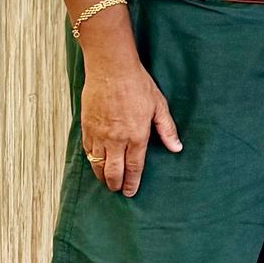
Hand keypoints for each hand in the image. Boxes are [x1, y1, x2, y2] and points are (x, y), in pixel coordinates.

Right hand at [79, 52, 181, 197]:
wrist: (110, 69)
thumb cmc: (137, 85)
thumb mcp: (159, 106)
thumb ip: (167, 130)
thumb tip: (177, 148)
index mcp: (136, 135)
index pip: (134, 167)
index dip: (132, 182)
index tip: (130, 193)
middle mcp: (116, 139)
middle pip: (113, 170)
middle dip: (115, 184)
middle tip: (117, 190)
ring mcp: (99, 133)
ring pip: (97, 163)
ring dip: (101, 175)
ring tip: (106, 181)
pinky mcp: (86, 126)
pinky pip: (87, 150)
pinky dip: (91, 160)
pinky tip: (95, 163)